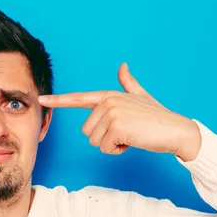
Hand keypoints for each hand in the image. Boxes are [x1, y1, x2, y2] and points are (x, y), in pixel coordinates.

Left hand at [38, 63, 200, 160]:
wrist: (176, 131)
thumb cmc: (157, 118)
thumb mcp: (140, 98)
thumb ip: (128, 84)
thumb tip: (123, 66)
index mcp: (108, 95)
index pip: (78, 98)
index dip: (58, 100)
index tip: (41, 99)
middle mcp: (107, 101)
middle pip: (86, 131)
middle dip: (104, 138)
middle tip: (126, 132)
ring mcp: (111, 112)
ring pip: (94, 141)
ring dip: (111, 145)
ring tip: (131, 136)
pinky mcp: (116, 126)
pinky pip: (105, 148)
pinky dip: (118, 150)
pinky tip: (133, 141)